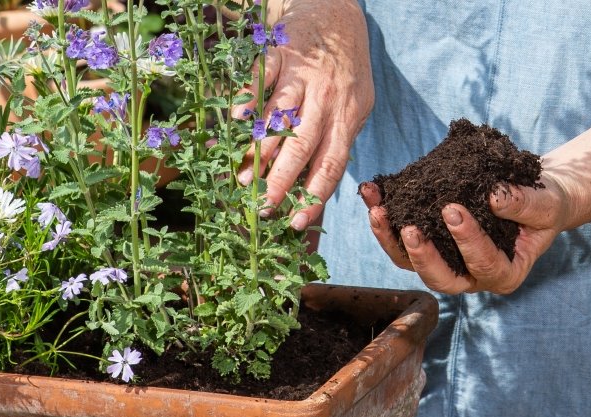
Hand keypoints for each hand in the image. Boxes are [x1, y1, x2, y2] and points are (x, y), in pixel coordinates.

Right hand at [236, 0, 373, 230]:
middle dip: (281, 180)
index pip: (331, 164)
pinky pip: (262, 79)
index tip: (296, 222)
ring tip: (241, 176)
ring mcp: (302, 76)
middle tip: (262, 205)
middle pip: (302, 146)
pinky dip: (248, 99)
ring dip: (259, 149)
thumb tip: (313, 189)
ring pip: (279, 117)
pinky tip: (235, 121)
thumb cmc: (344, 73)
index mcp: (347, 117)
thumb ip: (336, 141)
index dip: (314, 194)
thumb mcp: (355, 107)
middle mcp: (327, 99)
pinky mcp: (280, 55)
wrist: (336, 15)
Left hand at [360, 177, 570, 294]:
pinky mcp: (431, 245)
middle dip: (422, 255)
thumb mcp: (545, 203)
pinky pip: (402, 240)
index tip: (453, 209)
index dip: (467, 241)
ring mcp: (448, 263)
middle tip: (409, 227)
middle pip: (441, 279)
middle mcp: (472, 277)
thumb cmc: (546, 204)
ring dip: (391, 239)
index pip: (483, 265)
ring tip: (378, 210)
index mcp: (504, 274)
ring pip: (413, 264)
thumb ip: (524, 204)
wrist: (535, 195)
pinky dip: (386, 219)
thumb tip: (494, 196)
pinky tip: (375, 193)